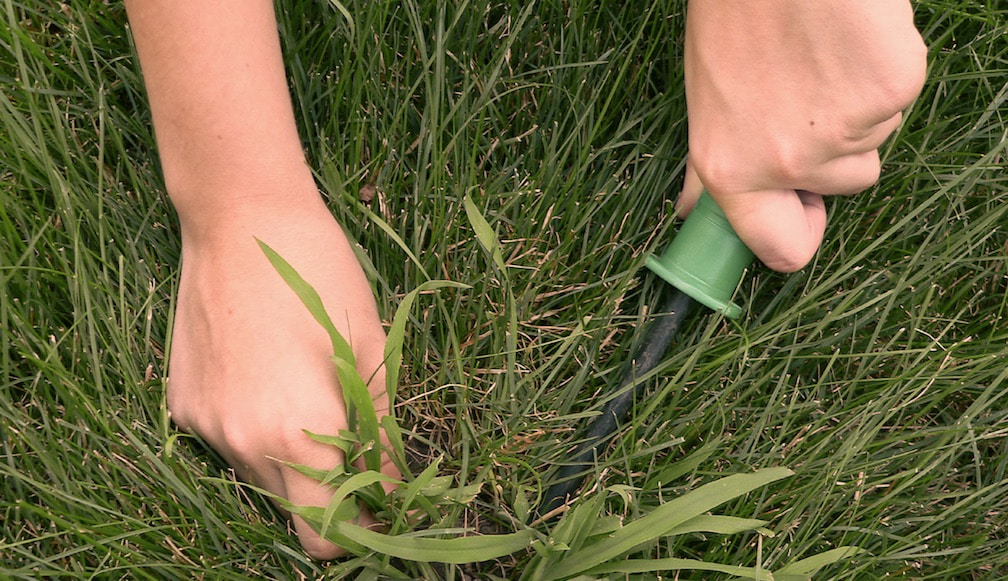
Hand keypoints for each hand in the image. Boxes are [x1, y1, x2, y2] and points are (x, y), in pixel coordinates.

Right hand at [166, 201, 398, 559]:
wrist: (239, 218)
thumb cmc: (321, 275)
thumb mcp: (371, 351)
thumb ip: (382, 432)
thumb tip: (395, 487)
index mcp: (298, 434)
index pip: (326, 534)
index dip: (362, 528)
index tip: (383, 504)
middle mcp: (242, 443)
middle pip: (293, 510)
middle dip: (331, 496)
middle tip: (358, 450)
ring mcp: (205, 425)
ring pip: (259, 477)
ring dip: (293, 460)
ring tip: (311, 397)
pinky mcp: (182, 404)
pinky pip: (228, 440)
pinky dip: (255, 429)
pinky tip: (268, 377)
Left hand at [678, 0, 925, 271]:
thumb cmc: (734, 16)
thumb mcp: (705, 98)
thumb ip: (708, 163)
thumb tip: (691, 208)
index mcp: (732, 170)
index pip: (782, 250)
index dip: (798, 232)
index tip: (803, 208)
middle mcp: (788, 162)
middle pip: (846, 183)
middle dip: (834, 147)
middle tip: (805, 90)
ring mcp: (846, 130)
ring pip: (875, 136)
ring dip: (857, 105)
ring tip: (820, 53)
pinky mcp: (891, 89)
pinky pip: (899, 95)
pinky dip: (883, 68)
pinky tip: (849, 37)